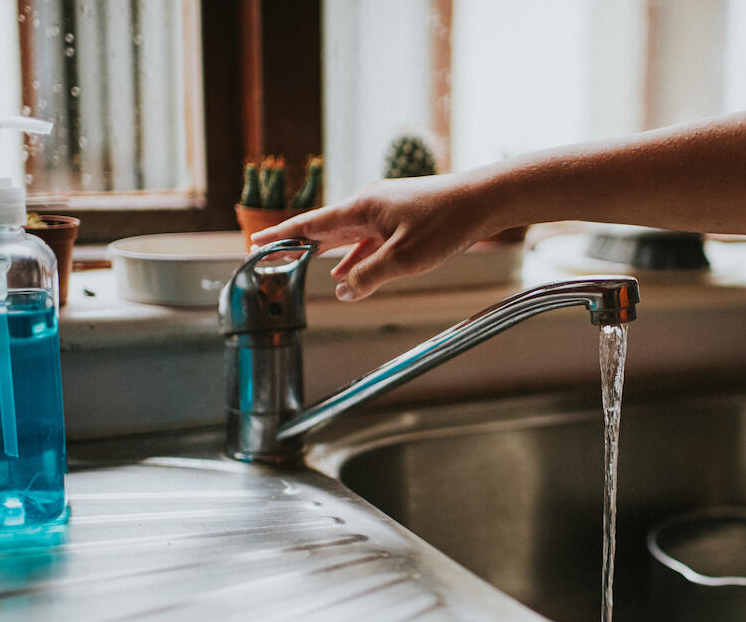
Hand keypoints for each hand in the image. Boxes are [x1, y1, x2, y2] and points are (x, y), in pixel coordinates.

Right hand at [250, 173, 493, 300]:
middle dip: (297, 243)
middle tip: (270, 255)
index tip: (255, 243)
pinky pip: (368, 238)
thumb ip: (369, 276)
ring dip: (326, 252)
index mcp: (360, 208)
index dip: (281, 235)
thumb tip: (343, 290)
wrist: (483, 200)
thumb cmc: (445, 224)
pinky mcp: (402, 216)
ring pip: (347, 234)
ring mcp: (385, 208)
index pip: (309, 224)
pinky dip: (354, 254)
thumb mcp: (403, 259)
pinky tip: (349, 271)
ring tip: (303, 267)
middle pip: (323, 227)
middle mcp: (367, 204)